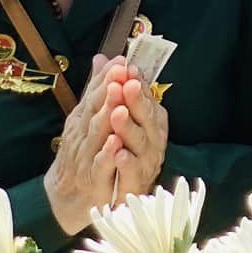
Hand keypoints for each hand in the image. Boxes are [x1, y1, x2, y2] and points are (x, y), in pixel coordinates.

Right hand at [44, 60, 119, 234]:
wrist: (67, 197)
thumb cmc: (84, 151)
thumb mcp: (89, 118)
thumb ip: (97, 89)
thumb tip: (104, 57)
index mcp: (83, 119)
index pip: (94, 96)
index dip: (106, 79)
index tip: (120, 61)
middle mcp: (83, 136)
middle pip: (95, 112)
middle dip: (108, 94)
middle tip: (121, 75)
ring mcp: (87, 157)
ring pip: (98, 136)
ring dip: (107, 120)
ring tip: (119, 106)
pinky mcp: (95, 180)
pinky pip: (101, 166)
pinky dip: (108, 154)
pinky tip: (116, 143)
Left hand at [100, 62, 167, 200]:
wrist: (100, 194)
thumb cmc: (113, 150)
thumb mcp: (110, 115)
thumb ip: (110, 89)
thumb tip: (105, 58)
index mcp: (148, 120)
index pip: (145, 97)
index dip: (137, 84)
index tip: (127, 68)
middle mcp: (151, 137)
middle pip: (146, 117)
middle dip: (136, 100)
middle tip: (127, 84)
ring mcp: (146, 160)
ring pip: (140, 141)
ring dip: (128, 127)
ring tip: (117, 113)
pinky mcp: (135, 183)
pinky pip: (132, 171)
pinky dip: (126, 161)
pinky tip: (118, 152)